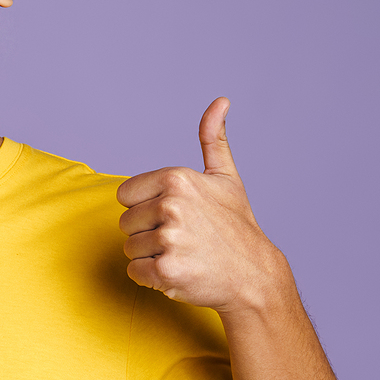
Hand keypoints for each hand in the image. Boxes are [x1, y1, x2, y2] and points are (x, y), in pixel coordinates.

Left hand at [116, 98, 290, 312]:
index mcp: (176, 179)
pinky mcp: (166, 271)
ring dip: (151, 256)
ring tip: (184, 254)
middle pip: (126, 223)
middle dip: (148, 233)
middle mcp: (171, 206)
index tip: (174, 215)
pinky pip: (135, 272)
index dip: (145, 208)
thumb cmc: (236, 226)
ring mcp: (169, 239)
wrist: (253, 275)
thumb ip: (213, 139)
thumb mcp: (226, 178)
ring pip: (130, 249)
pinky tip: (180, 271)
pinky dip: (152, 278)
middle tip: (184, 238)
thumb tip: (220, 101)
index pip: (125, 195)